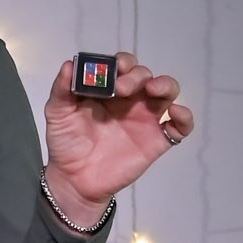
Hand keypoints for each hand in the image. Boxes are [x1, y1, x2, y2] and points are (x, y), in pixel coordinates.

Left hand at [43, 52, 193, 214]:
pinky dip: (185, 117)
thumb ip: (61, 90)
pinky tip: (174, 113)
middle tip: (122, 88)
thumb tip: (69, 65)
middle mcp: (131, 99)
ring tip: (153, 90)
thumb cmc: (66, 143)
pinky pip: (181, 126)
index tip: (114, 69)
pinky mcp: (157, 140)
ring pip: (168, 92)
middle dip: (137, 75)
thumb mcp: (57, 114)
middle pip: (146, 75)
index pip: (124, 65)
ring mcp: (146, 119)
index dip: (122, 62)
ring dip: (165, 85)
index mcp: (109, 89)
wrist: (74, 179)